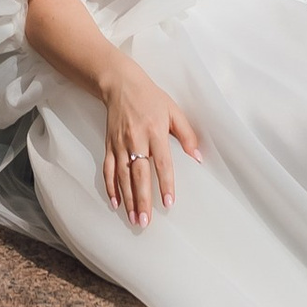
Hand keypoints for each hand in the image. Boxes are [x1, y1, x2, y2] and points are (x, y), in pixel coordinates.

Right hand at [101, 60, 203, 227]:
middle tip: (145, 221)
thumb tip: (198, 157)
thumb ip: (187, 134)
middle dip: (142, 199)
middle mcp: (136, 140)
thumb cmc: (151, 98)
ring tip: (134, 218)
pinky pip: (108, 169)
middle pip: (139, 174)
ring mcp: (120, 144)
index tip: (168, 203)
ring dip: (128, 199)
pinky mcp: (109, 145)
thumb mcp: (174, 111)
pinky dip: (110, 187)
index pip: (162, 163)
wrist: (120, 85)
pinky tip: (115, 202)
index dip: (165, 184)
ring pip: (123, 176)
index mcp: (155, 131)